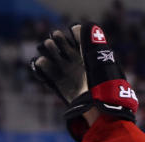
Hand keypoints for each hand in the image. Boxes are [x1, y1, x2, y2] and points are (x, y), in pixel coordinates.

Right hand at [30, 23, 137, 140]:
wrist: (99, 113)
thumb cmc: (104, 87)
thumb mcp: (100, 64)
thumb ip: (93, 44)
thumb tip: (84, 26)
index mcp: (91, 57)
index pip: (78, 38)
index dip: (74, 33)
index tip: (72, 33)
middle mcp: (79, 64)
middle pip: (63, 44)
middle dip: (58, 39)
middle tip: (57, 41)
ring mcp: (68, 74)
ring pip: (53, 55)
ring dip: (48, 49)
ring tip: (49, 50)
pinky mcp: (59, 85)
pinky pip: (45, 70)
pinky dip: (40, 65)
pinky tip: (42, 62)